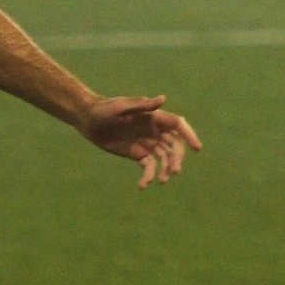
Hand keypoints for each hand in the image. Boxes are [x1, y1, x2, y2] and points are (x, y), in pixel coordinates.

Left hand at [80, 96, 202, 187]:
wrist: (88, 120)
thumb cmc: (104, 109)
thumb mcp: (122, 107)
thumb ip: (142, 105)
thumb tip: (163, 99)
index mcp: (153, 117)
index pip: (177, 125)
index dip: (189, 135)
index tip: (197, 148)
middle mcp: (153, 130)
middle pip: (174, 145)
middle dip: (177, 158)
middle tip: (174, 172)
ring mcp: (146, 142)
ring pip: (164, 158)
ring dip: (165, 169)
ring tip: (160, 181)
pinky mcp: (137, 153)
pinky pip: (148, 166)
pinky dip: (148, 176)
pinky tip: (143, 185)